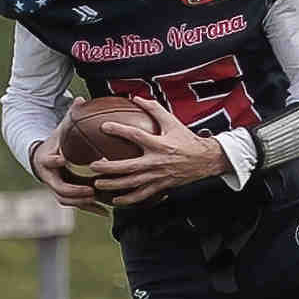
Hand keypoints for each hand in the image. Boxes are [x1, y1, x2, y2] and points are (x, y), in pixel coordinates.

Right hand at [30, 119, 106, 213]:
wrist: (44, 158)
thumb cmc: (56, 142)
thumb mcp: (61, 129)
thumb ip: (70, 117)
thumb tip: (80, 99)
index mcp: (46, 160)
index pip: (48, 161)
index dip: (55, 161)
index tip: (63, 159)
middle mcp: (49, 177)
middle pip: (59, 188)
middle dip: (75, 190)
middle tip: (91, 190)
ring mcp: (56, 188)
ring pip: (67, 200)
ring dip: (84, 202)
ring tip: (101, 202)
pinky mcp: (66, 195)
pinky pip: (77, 205)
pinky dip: (90, 208)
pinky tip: (106, 212)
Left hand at [86, 97, 229, 206]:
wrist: (205, 159)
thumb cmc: (187, 140)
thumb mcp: (172, 122)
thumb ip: (154, 109)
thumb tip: (136, 97)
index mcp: (159, 144)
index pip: (136, 135)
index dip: (119, 130)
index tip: (104, 126)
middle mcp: (157, 162)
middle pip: (129, 167)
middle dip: (109, 168)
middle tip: (93, 165)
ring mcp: (158, 176)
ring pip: (132, 184)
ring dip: (113, 185)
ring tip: (97, 184)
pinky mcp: (160, 186)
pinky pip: (142, 195)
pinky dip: (128, 199)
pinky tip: (115, 200)